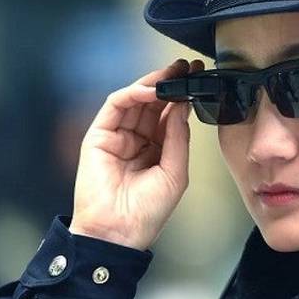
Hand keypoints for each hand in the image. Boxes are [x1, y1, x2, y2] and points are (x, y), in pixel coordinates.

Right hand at [69, 59, 203, 249]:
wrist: (118, 233)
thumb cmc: (147, 212)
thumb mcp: (175, 172)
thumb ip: (177, 137)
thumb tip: (181, 106)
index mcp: (155, 151)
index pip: (169, 116)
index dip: (183, 97)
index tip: (200, 79)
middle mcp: (136, 141)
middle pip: (153, 104)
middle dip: (170, 83)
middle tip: (188, 66)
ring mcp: (116, 136)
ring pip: (135, 100)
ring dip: (154, 83)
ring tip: (173, 72)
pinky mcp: (98, 135)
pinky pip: (115, 106)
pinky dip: (133, 93)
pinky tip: (151, 90)